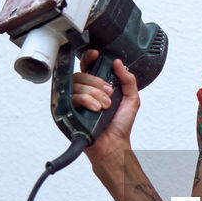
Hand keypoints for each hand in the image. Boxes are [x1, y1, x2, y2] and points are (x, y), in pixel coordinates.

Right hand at [72, 50, 140, 164]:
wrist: (114, 144)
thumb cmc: (120, 125)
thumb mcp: (132, 99)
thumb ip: (128, 80)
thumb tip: (118, 63)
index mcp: (96, 87)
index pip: (88, 67)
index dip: (89, 58)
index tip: (97, 55)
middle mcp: (84, 93)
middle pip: (81, 75)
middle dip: (96, 82)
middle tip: (109, 93)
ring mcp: (76, 102)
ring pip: (76, 85)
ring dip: (94, 93)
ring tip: (104, 106)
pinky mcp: (69, 111)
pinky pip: (72, 98)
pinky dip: (86, 101)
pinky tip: (96, 109)